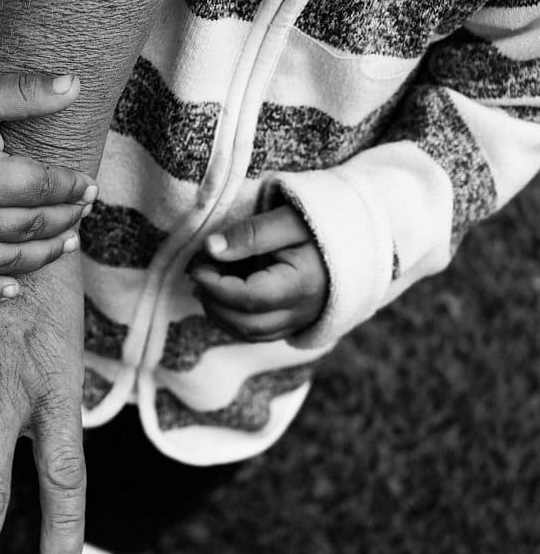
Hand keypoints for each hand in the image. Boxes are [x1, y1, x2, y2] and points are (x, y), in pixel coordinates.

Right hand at [0, 72, 96, 304]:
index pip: (43, 189)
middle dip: (66, 218)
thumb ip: (26, 91)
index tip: (90, 186)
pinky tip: (14, 289)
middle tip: (83, 211)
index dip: (73, 187)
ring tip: (69, 242)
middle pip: (32, 227)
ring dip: (45, 254)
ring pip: (8, 261)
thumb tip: (76, 84)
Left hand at [190, 205, 327, 340]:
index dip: (215, 286)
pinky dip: (232, 318)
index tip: (197, 265)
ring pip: (248, 333)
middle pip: (245, 323)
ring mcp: (299, 322)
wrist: (357, 240)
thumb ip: (249, 234)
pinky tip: (223, 293)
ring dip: (219, 312)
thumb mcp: (286, 220)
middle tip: (199, 271)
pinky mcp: (293, 325)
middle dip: (212, 301)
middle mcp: (302, 312)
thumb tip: (210, 248)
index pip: (249, 298)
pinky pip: (256, 333)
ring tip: (208, 280)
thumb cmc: (320, 225)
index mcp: (303, 285)